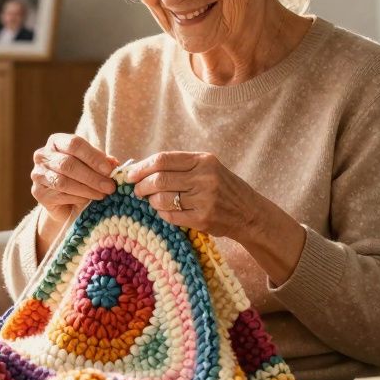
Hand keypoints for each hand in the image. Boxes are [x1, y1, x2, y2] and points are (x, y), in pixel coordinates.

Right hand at [31, 133, 118, 223]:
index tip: (109, 169)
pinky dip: (77, 198)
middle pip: (68, 164)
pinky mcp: (38, 193)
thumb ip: (103, 163)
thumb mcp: (94, 166)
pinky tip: (89, 201)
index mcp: (57, 142)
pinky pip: (60, 195)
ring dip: (86, 189)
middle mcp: (43, 155)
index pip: (74, 144)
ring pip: (63, 181)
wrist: (66, 202)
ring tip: (102, 194)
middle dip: (92, 176)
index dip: (93, 156)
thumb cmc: (81, 177)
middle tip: (109, 186)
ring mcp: (38, 174)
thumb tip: (114, 164)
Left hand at [124, 151, 261, 238]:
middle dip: (142, 186)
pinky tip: (164, 211)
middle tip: (137, 190)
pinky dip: (162, 213)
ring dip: (151, 201)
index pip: (163, 160)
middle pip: (159, 180)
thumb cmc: (222, 187)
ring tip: (152, 201)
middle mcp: (204, 178)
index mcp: (203, 160)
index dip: (142, 167)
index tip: (131, 174)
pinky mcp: (202, 219)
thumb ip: (179, 166)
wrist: (248, 212)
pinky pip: (170, 216)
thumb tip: (141, 168)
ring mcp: (204, 199)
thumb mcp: (207, 168)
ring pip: (162, 199)